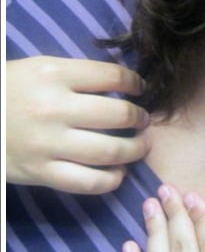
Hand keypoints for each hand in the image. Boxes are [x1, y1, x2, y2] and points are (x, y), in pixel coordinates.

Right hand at [6, 56, 149, 193]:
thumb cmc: (8, 90)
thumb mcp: (40, 69)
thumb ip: (78, 75)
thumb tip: (123, 83)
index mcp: (54, 75)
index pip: (112, 76)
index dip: (135, 82)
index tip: (140, 88)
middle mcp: (54, 108)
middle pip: (118, 114)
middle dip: (140, 118)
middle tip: (143, 120)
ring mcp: (47, 144)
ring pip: (109, 151)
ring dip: (135, 150)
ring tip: (141, 146)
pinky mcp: (40, 173)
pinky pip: (87, 182)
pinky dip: (111, 180)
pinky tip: (118, 173)